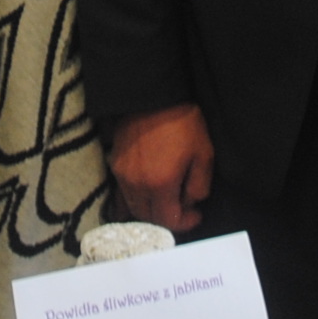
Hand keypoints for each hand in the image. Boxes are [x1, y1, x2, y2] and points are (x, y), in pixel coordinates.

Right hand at [110, 104, 213, 231]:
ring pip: (132, 207)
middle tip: (182, 209)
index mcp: (160, 185)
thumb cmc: (183, 123)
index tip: (196, 214)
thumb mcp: (203, 154)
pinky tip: (147, 191)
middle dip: (167, 219)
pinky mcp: (114, 163)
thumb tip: (191, 202)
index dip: (185, 223)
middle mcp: (136, 185)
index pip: (168, 221)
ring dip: (150, 210)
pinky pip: (122, 192)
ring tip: (165, 200)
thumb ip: (199, 186)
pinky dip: (135, 198)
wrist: (153, 95)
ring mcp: (121, 175)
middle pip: (147, 218)